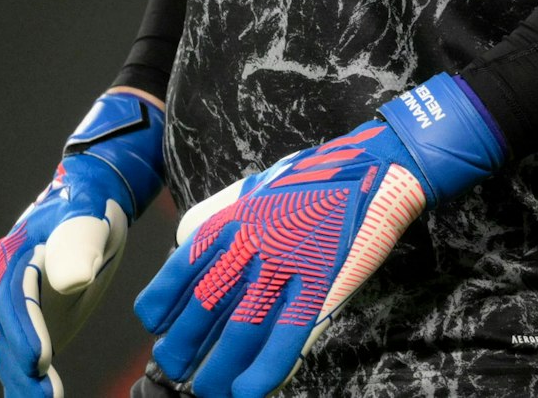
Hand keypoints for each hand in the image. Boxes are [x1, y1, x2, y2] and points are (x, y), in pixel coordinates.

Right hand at [0, 91, 165, 396]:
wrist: (91, 199)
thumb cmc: (88, 206)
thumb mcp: (85, 217)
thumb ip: (77, 245)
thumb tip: (73, 280)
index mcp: (12, 260)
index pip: (14, 302)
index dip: (26, 332)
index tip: (38, 361)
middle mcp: (5, 285)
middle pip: (7, 332)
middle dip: (20, 367)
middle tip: (39, 397)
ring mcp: (16, 305)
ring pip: (11, 348)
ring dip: (22, 379)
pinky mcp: (31, 319)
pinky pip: (24, 351)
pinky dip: (28, 377)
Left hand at [134, 74, 503, 397]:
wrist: (375, 163)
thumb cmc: (318, 177)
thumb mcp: (259, 190)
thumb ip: (229, 224)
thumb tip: (203, 264)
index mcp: (230, 221)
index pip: (175, 278)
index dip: (162, 314)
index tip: (162, 330)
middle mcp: (249, 244)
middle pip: (200, 312)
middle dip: (182, 351)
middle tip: (179, 371)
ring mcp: (285, 264)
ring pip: (237, 332)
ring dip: (216, 371)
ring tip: (208, 390)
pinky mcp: (320, 281)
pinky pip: (286, 336)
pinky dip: (263, 371)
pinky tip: (247, 391)